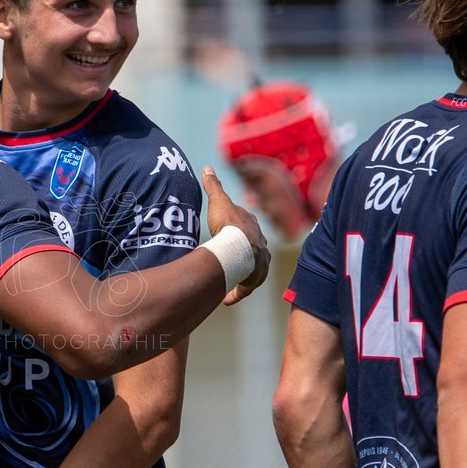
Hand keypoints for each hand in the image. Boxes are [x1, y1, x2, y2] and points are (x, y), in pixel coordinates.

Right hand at [200, 167, 270, 304]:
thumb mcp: (219, 202)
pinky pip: (246, 286)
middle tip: (228, 259)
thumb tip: (207, 168)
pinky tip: (227, 299)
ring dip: (240, 273)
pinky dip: (237, 292)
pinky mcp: (255, 277)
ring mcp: (259, 260)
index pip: (244, 224)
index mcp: (251, 224)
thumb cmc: (229, 225)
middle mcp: (259, 242)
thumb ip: (213, 186)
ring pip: (251, 267)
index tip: (226, 233)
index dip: (235, 227)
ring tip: (228, 279)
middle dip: (241, 252)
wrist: (240, 248)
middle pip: (251, 247)